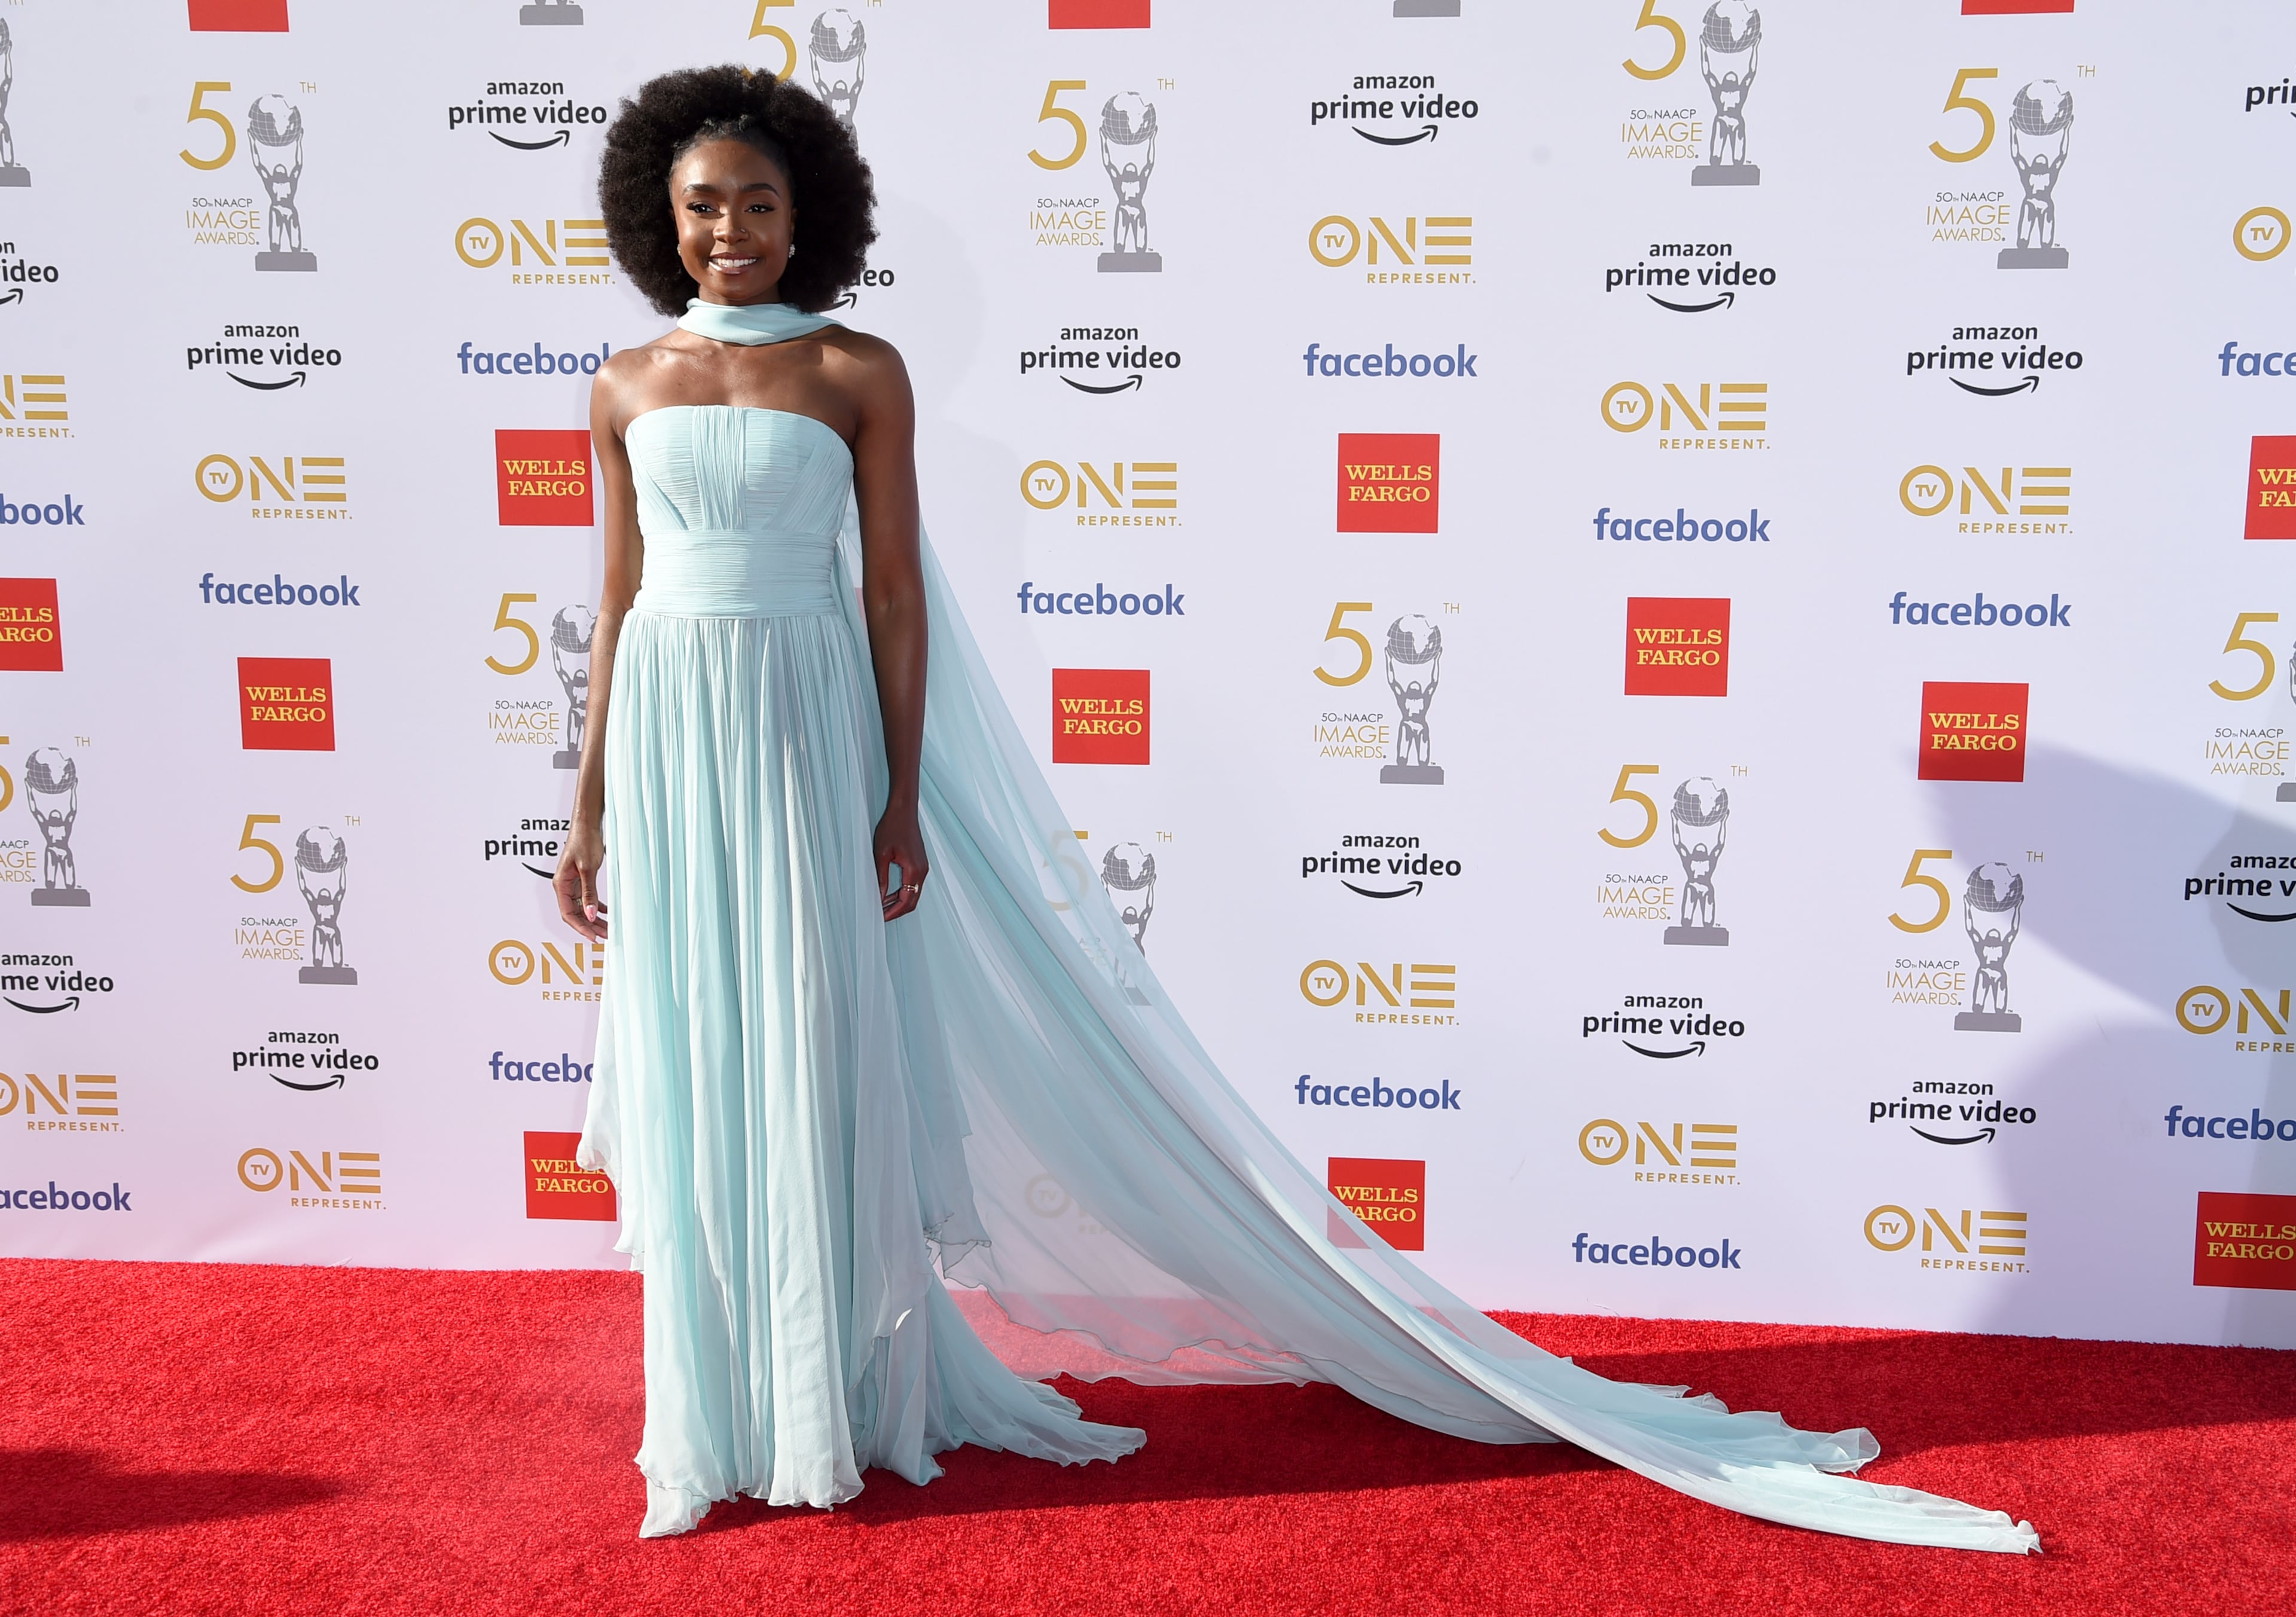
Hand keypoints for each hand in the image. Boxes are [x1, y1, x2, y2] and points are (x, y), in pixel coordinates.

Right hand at [555, 820, 608, 940]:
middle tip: (606, 935)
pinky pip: (586, 898)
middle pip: (575, 914)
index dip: (581, 928)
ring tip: (608, 927)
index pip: (568, 914)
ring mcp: (572, 883)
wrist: (587, 824)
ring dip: (594, 918)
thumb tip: (590, 914)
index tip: (594, 937)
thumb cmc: (584, 841)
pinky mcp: (581, 879)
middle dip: (590, 926)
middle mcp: (564, 886)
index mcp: (560, 884)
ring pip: (582, 907)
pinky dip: (596, 907)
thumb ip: (589, 893)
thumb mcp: (588, 869)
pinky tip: (606, 912)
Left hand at [875, 801, 928, 920]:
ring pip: (913, 894)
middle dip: (897, 911)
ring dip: (899, 902)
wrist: (904, 811)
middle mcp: (922, 871)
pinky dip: (902, 893)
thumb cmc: (893, 827)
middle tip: (881, 916)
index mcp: (914, 870)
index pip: (906, 901)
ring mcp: (923, 867)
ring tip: (882, 906)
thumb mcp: (881, 854)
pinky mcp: (920, 863)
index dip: (893, 912)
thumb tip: (879, 896)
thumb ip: (881, 878)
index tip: (881, 917)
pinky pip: (913, 885)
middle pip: (912, 901)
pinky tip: (888, 893)